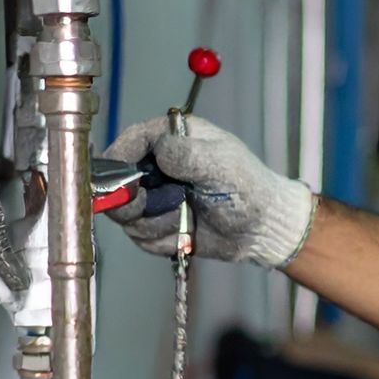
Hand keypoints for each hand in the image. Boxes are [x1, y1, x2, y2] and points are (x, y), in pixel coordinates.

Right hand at [101, 115, 315, 267]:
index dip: (118, 159)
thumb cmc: (247, 187)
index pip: (131, 140)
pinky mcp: (158, 224)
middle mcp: (158, 166)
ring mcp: (156, 197)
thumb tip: (157, 150)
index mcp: (173, 139)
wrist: (261, 229)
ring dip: (151, 222)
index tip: (117, 179)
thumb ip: (187, 154)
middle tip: (153, 205)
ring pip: (126, 213)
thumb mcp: (221, 164)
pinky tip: (184, 233)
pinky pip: (140, 236)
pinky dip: (160, 239)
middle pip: (118, 180)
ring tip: (181, 219)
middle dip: (132, 199)